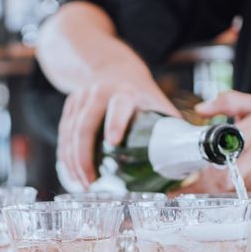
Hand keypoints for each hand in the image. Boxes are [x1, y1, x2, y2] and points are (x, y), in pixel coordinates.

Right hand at [57, 80, 178, 188]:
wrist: (113, 67)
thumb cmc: (140, 94)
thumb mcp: (157, 104)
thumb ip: (170, 129)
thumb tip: (187, 163)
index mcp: (125, 92)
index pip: (119, 106)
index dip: (116, 123)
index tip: (113, 142)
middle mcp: (99, 92)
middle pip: (85, 124)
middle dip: (85, 155)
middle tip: (92, 181)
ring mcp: (81, 99)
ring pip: (70, 132)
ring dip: (73, 161)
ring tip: (84, 184)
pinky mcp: (69, 107)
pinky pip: (63, 134)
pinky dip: (65, 156)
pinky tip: (72, 173)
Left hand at [176, 90, 250, 195]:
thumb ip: (228, 101)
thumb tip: (199, 109)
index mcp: (250, 130)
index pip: (215, 148)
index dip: (198, 160)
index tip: (184, 172)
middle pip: (220, 175)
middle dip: (202, 183)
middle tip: (187, 188)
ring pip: (227, 187)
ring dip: (212, 191)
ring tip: (201, 192)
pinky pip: (238, 196)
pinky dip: (227, 198)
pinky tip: (219, 196)